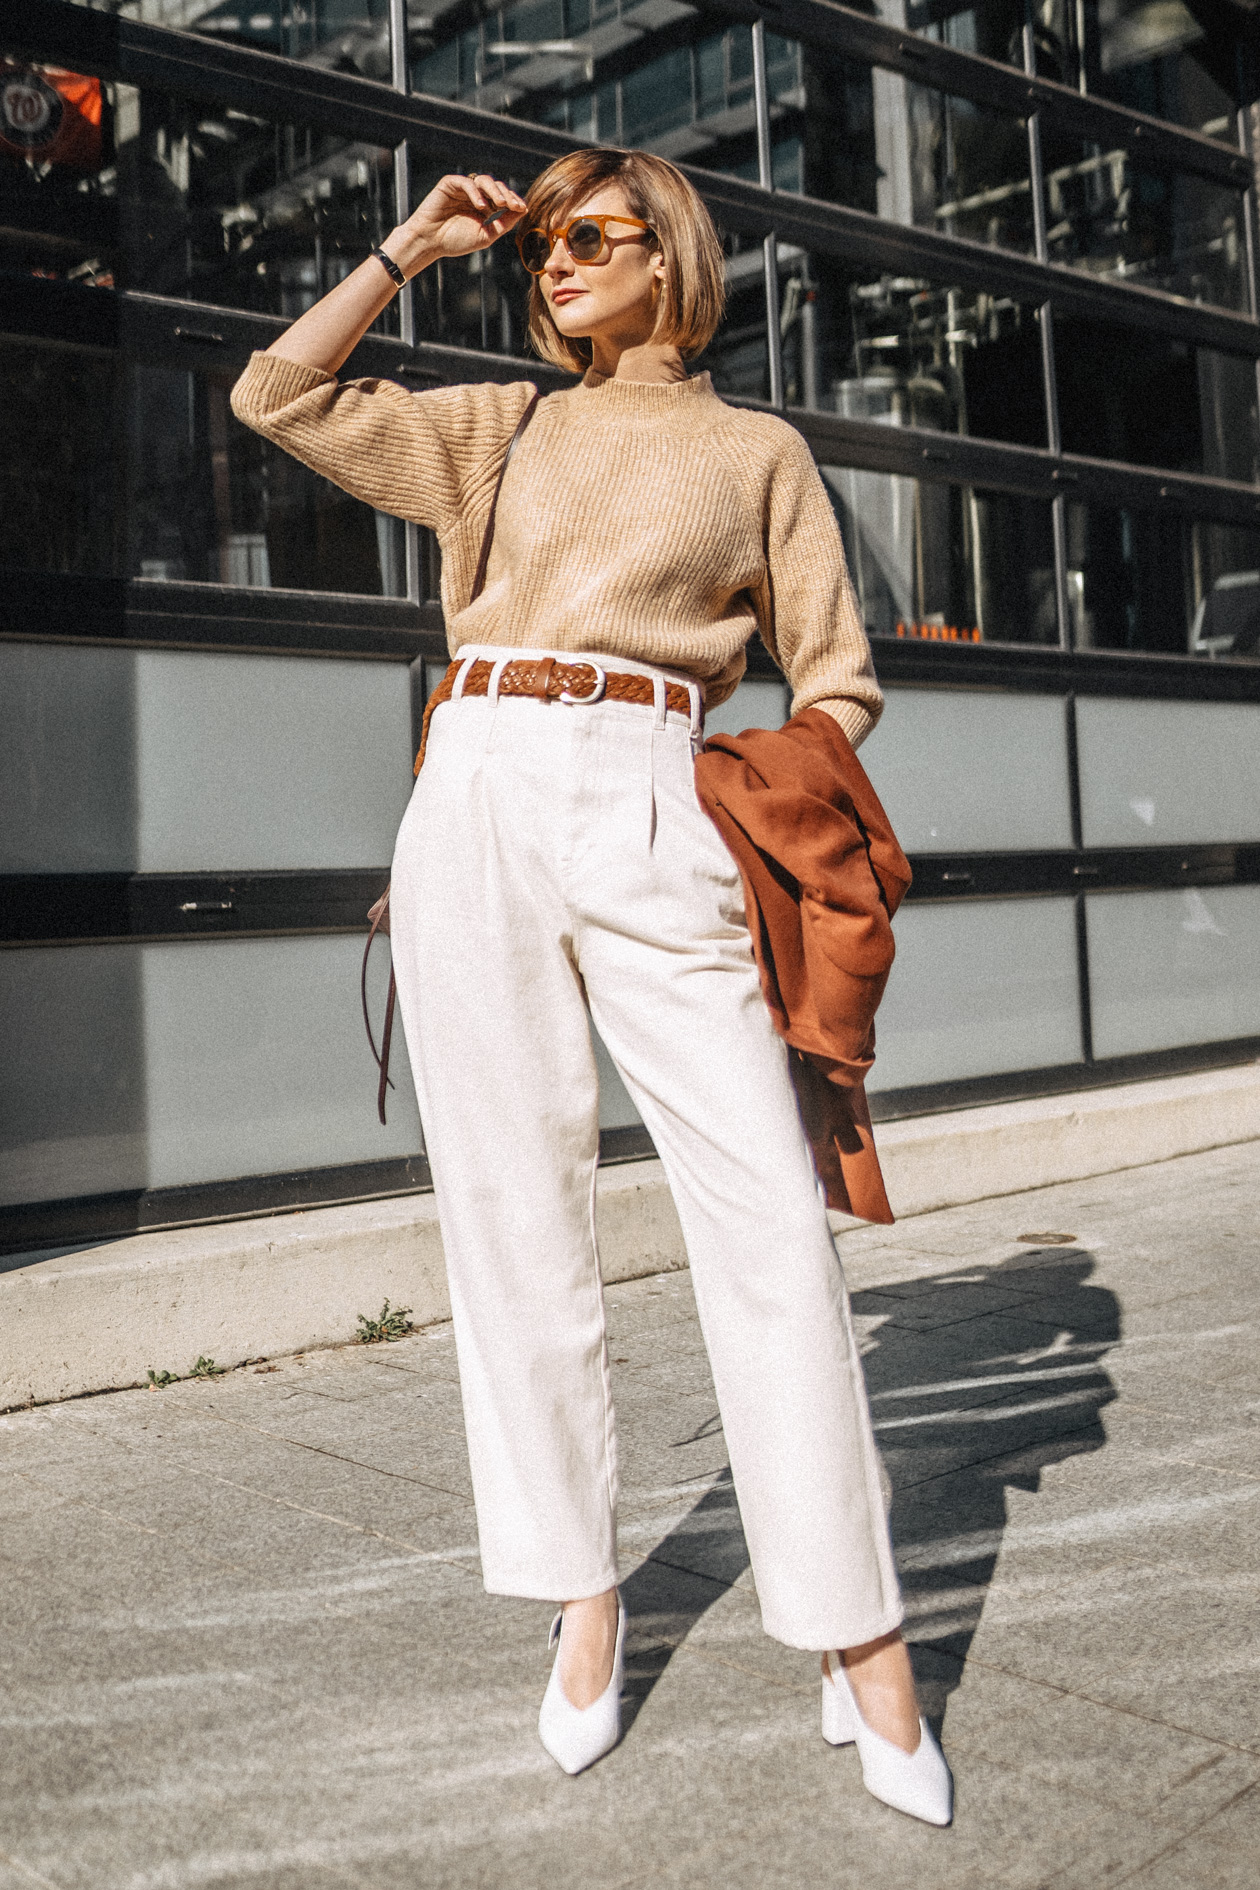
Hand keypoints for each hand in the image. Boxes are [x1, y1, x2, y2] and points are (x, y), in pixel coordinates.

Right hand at [384, 172, 526, 276]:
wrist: (430, 242)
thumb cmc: (455, 241)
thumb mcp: (486, 235)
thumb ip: (504, 223)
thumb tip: (523, 211)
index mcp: (484, 207)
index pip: (503, 198)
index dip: (514, 201)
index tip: (523, 208)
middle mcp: (474, 195)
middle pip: (496, 187)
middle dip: (507, 195)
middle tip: (514, 205)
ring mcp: (462, 189)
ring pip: (483, 180)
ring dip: (494, 190)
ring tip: (500, 204)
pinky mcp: (449, 184)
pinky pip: (466, 182)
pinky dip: (475, 192)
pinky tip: (481, 205)